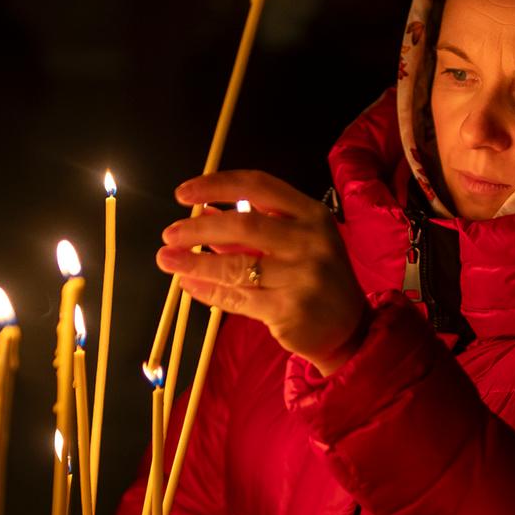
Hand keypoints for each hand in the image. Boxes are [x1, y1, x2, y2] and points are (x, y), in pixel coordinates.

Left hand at [157, 170, 368, 376]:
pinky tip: (188, 283)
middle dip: (198, 228)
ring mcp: (302, 276)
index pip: (259, 186)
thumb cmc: (314, 277)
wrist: (349, 328)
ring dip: (194, 261)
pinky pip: (237, 297)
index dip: (216, 185)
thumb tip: (204, 211)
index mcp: (311, 214)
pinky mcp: (289, 310)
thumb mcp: (293, 243)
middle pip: (244, 226)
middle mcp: (310, 241)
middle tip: (170, 233)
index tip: (183, 193)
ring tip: (166, 259)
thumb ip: (252, 227)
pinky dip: (207, 289)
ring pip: (235, 266)